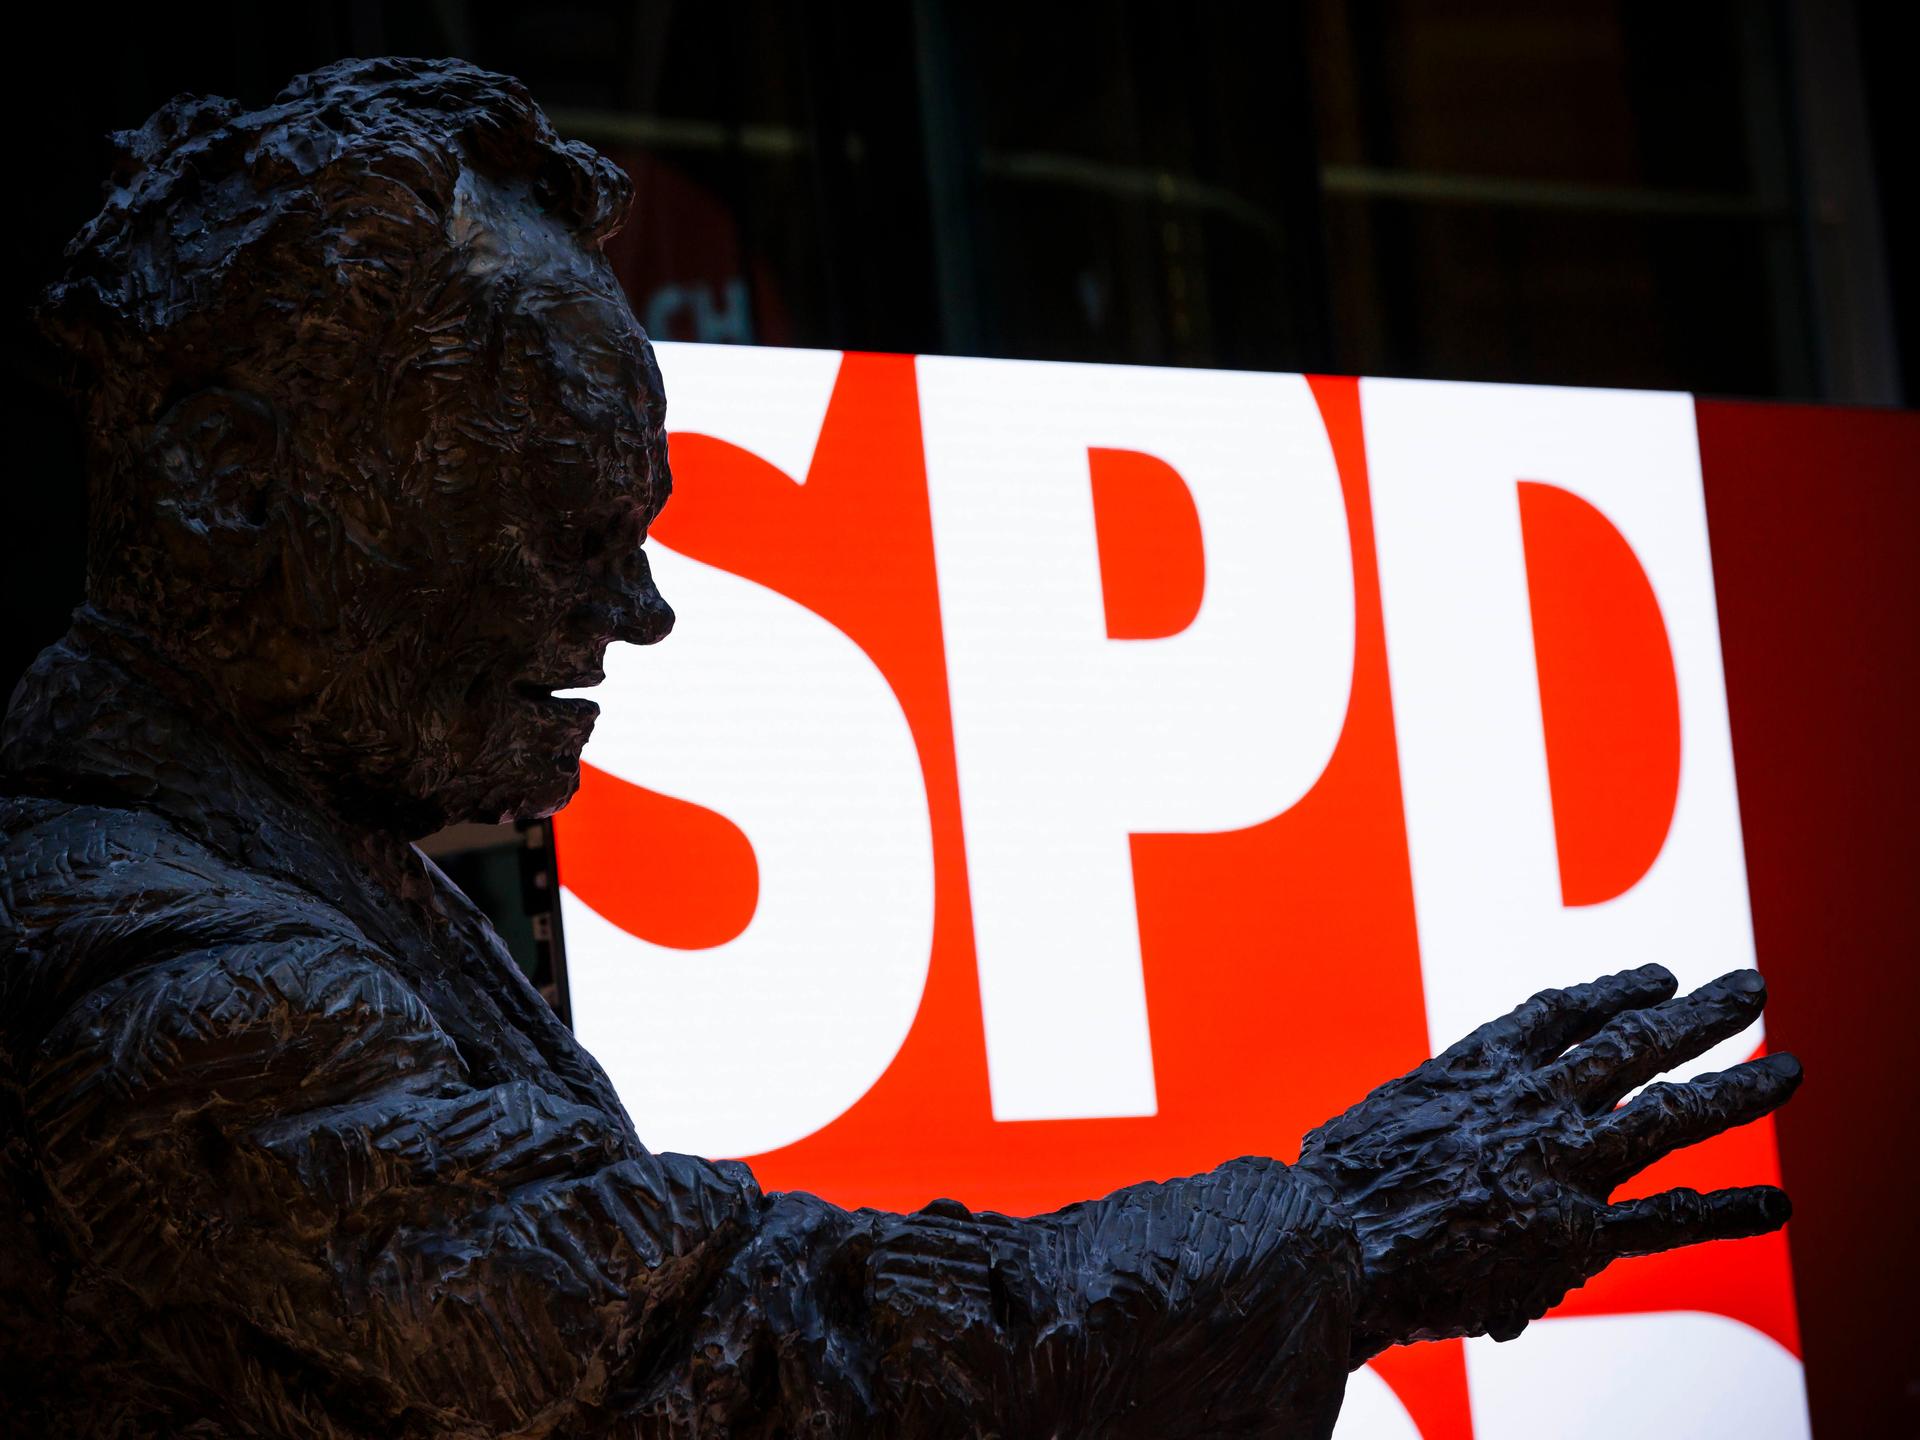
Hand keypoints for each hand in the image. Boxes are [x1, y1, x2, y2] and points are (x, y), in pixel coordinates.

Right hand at [1294, 964, 1798, 1362]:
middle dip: (1701, 1015)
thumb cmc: (1332, 1186)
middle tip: (1750, 987)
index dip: (1617, 992)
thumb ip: (1423, 1134)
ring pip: (1672, 1114)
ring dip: (1738, 1089)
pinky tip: (1777, 1205)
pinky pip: (1668, 1220)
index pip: (1564, 1013)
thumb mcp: (1377, 1124)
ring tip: (1788, 1070)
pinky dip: (1727, 1213)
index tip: (1657, 976)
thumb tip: (1416, 1146)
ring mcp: (1562, 1163)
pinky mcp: (1574, 1233)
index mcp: (1480, 1065)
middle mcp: (1534, 1101)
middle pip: (1636, 1042)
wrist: (1332, 1237)